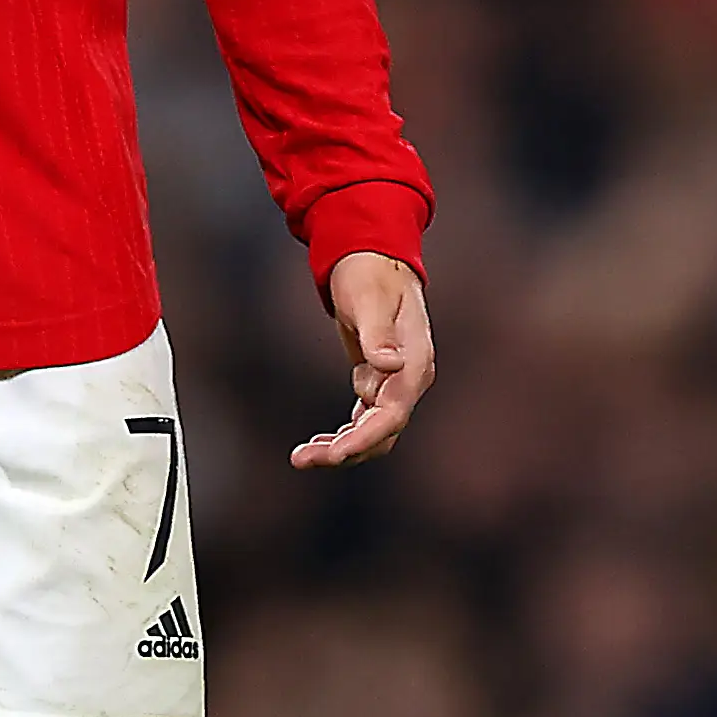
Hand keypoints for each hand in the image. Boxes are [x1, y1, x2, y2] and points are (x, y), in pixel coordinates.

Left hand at [290, 251, 431, 469]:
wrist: (372, 257)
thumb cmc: (371, 274)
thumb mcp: (370, 299)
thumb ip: (379, 334)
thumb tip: (389, 364)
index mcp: (414, 362)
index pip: (393, 414)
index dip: (365, 438)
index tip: (335, 454)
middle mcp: (409, 378)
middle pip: (382, 432)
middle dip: (345, 451)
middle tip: (302, 459)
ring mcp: (395, 382)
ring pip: (372, 432)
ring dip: (341, 449)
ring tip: (302, 456)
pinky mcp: (378, 382)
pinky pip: (363, 420)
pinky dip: (343, 435)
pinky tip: (317, 444)